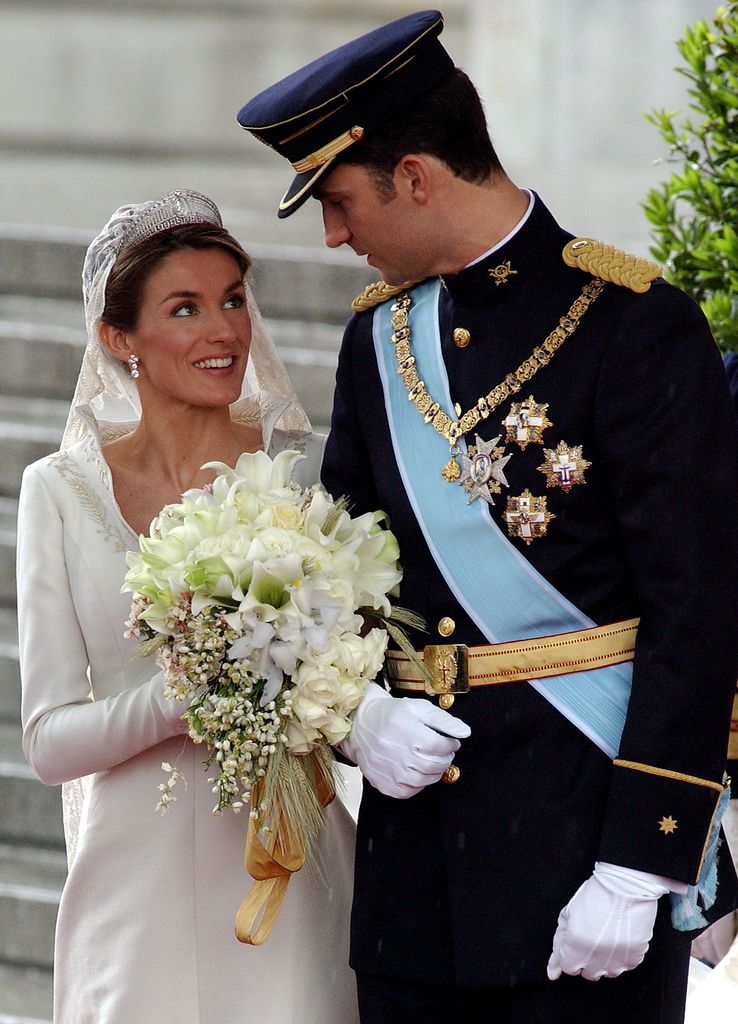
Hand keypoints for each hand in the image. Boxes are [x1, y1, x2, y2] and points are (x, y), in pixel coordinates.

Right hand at [337, 684, 470, 798]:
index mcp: (408, 731)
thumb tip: (465, 732)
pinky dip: (418, 784)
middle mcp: (399, 753)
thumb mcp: (418, 708)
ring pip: (425, 780)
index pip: (442, 746)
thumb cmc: (391, 714)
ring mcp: (390, 771)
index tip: (451, 742)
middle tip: (443, 751)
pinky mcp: (383, 784)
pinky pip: (409, 792)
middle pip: (435, 765)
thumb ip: (443, 720)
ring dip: (434, 771)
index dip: (451, 744)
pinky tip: (416, 771)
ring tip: (431, 760)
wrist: (359, 726)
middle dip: (445, 758)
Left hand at [547, 861, 669, 980]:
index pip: (568, 967)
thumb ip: (558, 944)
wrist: (625, 887)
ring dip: (605, 960)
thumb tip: (552, 972)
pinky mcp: (633, 959)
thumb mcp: (568, 914)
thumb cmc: (596, 896)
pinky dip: (622, 955)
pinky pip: (624, 966)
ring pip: (607, 972)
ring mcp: (615, 961)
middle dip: (587, 959)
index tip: (577, 942)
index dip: (571, 953)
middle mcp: (594, 959)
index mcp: (574, 947)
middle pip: (588, 973)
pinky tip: (620, 937)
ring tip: (608, 936)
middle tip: (593, 937)